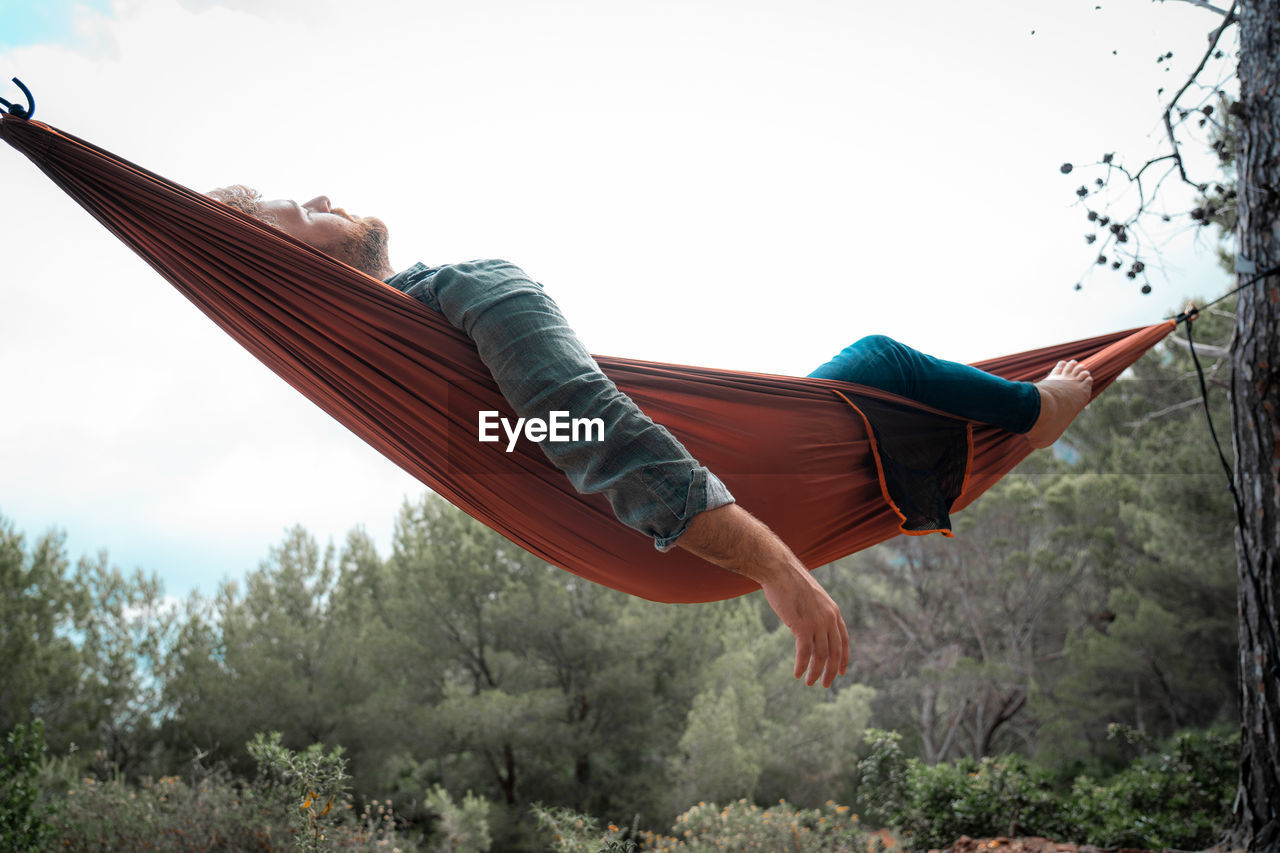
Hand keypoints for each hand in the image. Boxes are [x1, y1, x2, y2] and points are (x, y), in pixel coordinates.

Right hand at [760, 567, 848, 686]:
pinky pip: (805, 653)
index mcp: (833, 611)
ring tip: (809, 683)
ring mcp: (817, 623)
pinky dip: (802, 666)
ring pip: (821, 656)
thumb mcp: (811, 597)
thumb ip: (815, 613)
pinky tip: (797, 673)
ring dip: (815, 673)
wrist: (780, 570)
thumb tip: (808, 628)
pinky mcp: (802, 626)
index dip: (843, 658)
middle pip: (835, 652)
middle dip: (830, 671)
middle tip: (825, 684)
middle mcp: (829, 618)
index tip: (840, 672)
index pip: (844, 640)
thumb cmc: (791, 582)